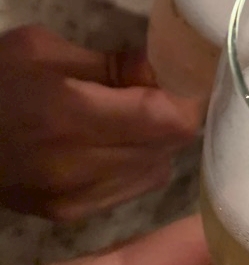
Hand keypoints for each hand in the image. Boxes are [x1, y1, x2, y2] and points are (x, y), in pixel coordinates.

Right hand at [0, 25, 202, 219]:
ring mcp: (75, 198)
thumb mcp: (40, 49)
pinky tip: (116, 144)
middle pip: (169, 147)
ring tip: (139, 116)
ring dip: (158, 143)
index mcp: (70, 116)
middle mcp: (78, 166)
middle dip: (176, 116)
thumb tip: (166, 66)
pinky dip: (137, 166)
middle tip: (168, 89)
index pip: (169, 120)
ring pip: (156, 171)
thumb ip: (110, 63)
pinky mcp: (69, 215)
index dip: (190, 97)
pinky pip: (131, 189)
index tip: (192, 75)